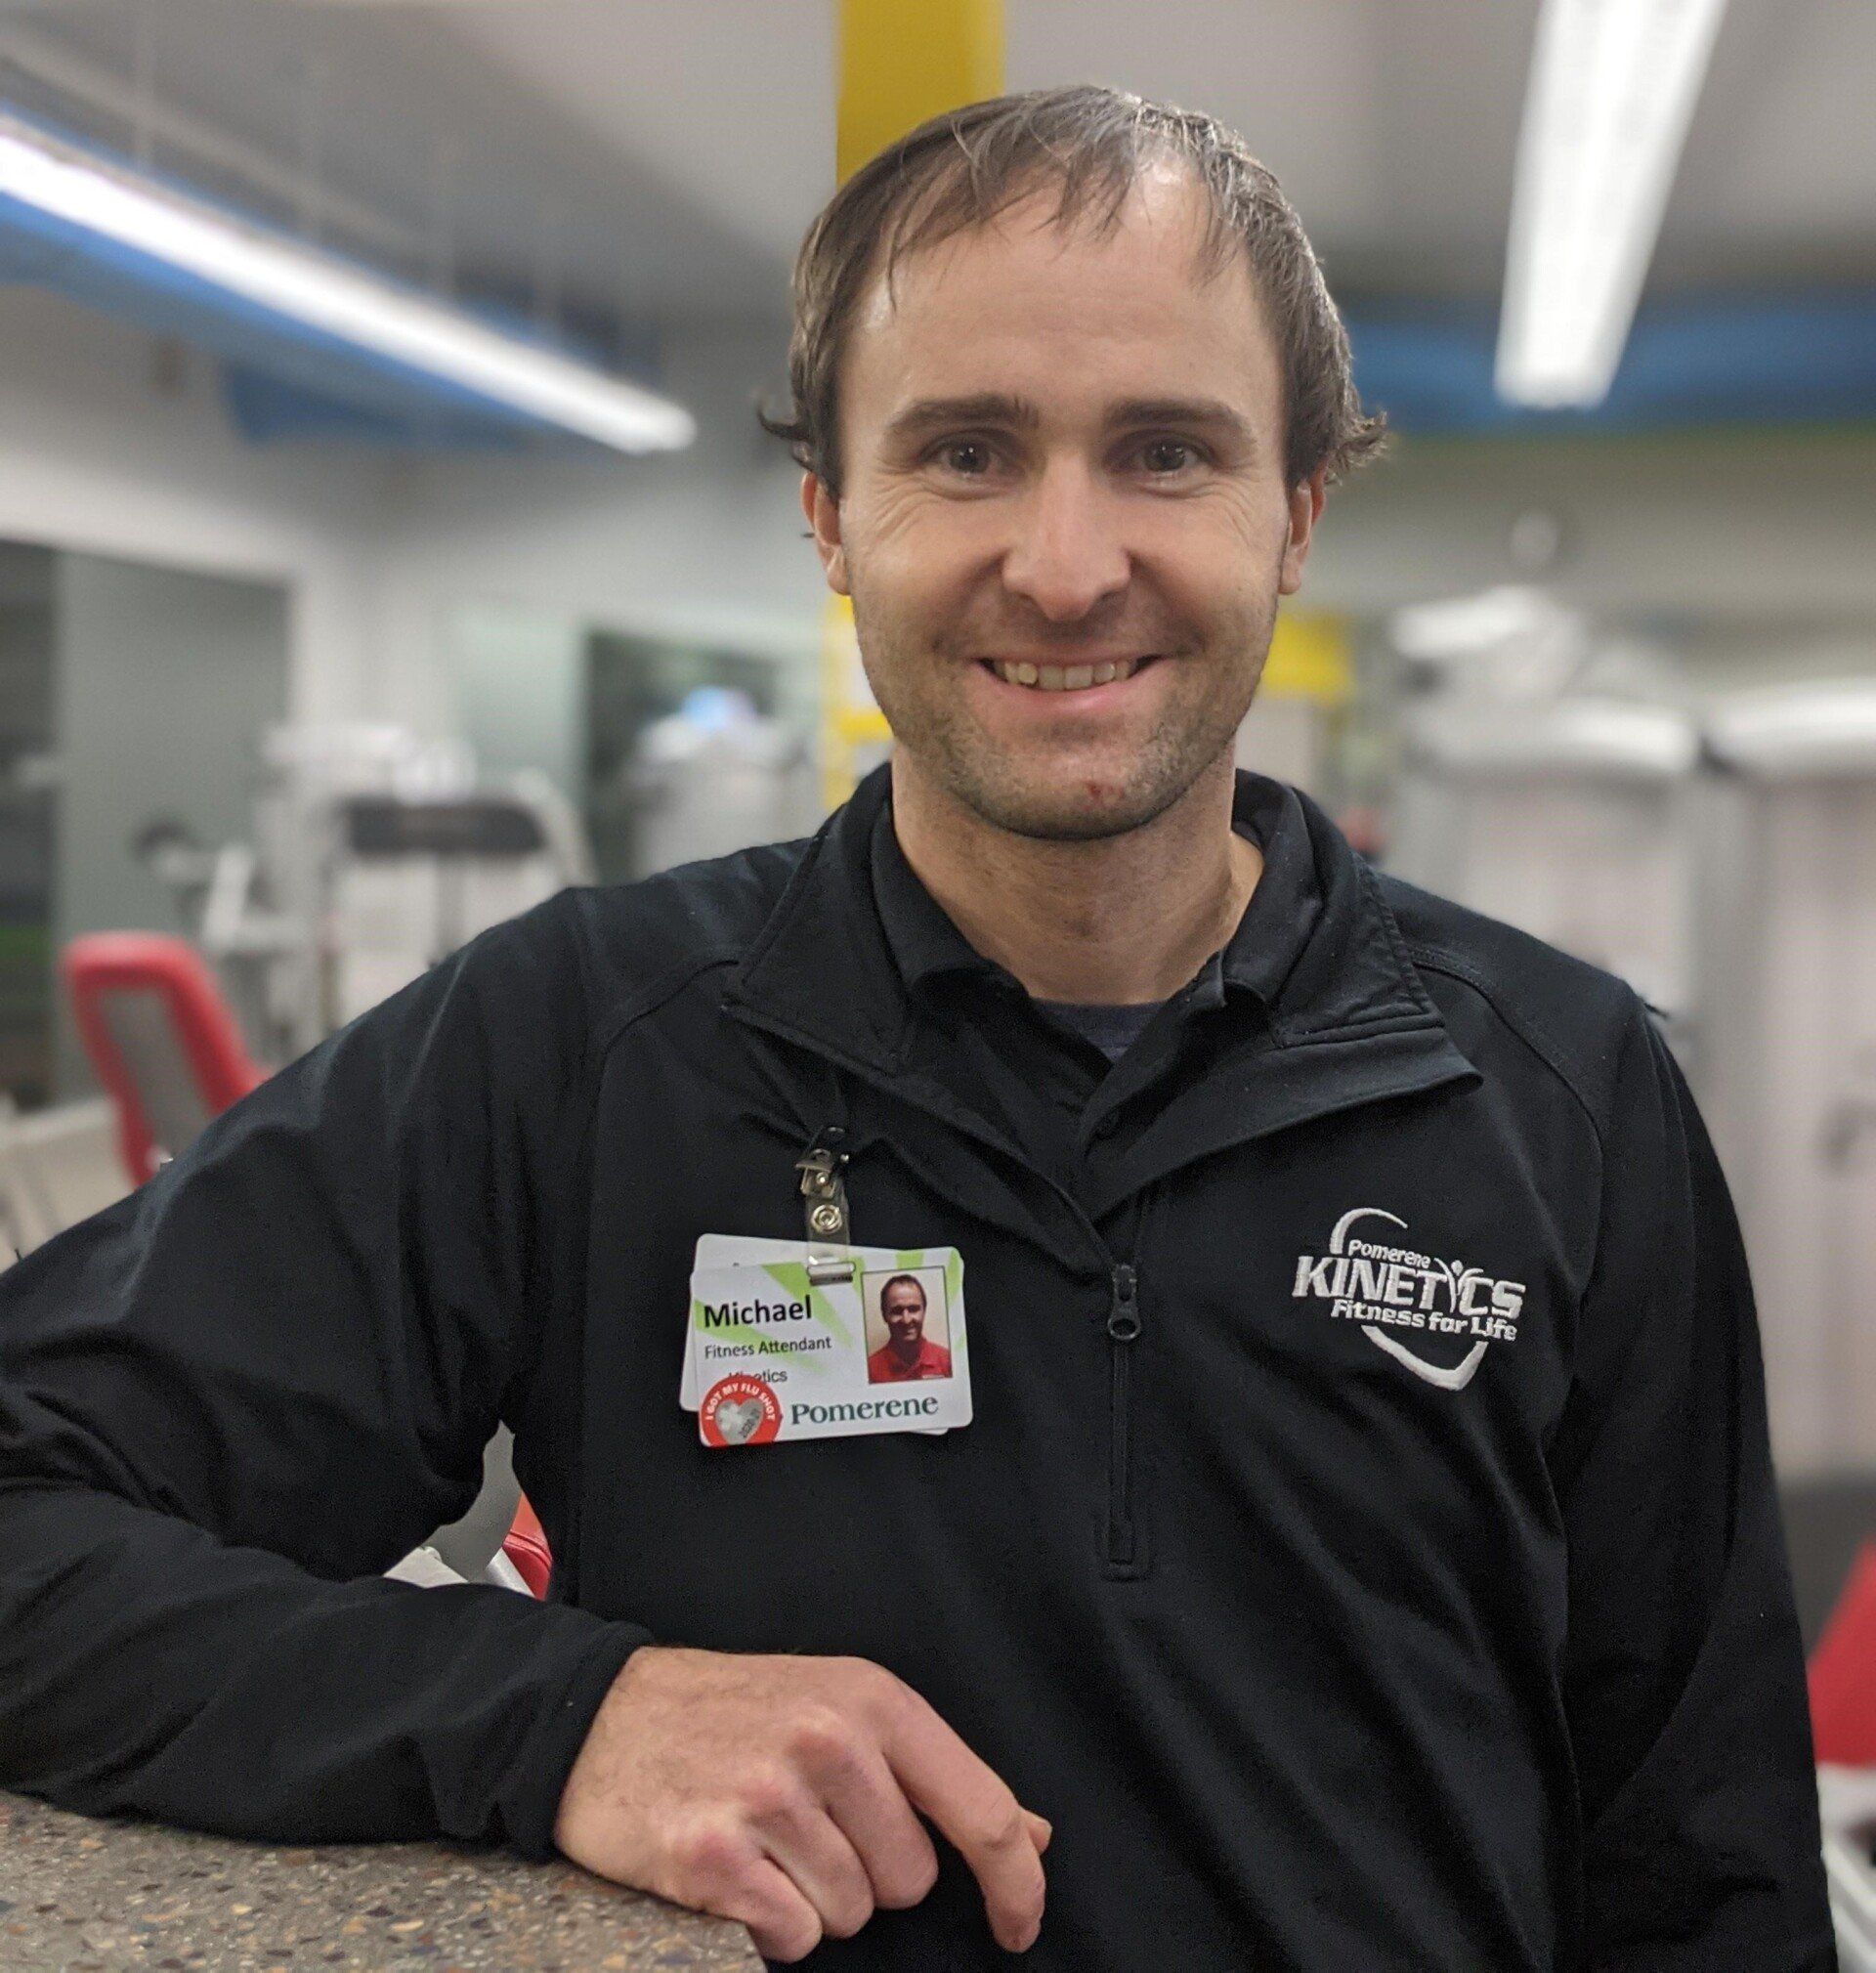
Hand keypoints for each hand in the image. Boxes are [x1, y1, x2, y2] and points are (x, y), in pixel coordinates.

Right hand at [553, 1645, 1050, 1960]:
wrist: (599, 1714)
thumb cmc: (731, 1712)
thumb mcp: (840, 1705)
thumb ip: (934, 1774)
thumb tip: (1031, 1835)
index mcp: (872, 1699)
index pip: (983, 1809)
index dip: (1017, 1882)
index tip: (1019, 1924)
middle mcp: (828, 1740)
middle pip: (910, 1880)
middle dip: (868, 1873)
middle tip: (807, 1825)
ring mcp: (768, 1797)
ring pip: (849, 1914)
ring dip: (812, 1897)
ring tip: (763, 1840)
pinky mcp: (712, 1854)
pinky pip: (791, 1937)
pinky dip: (768, 1922)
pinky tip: (733, 1870)